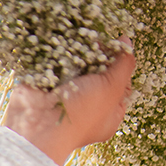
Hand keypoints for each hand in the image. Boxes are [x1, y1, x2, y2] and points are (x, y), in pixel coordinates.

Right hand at [3, 45, 135, 165]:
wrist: (38, 125)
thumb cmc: (81, 112)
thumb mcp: (113, 86)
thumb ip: (124, 63)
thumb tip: (127, 41)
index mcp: (108, 116)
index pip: (122, 88)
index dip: (122, 67)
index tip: (118, 52)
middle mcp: (89, 109)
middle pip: (101, 75)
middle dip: (101, 57)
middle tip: (99, 44)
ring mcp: (67, 99)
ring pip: (79, 68)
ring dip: (81, 53)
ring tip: (84, 39)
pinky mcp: (49, 90)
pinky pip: (59, 66)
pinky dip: (62, 55)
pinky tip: (67, 43)